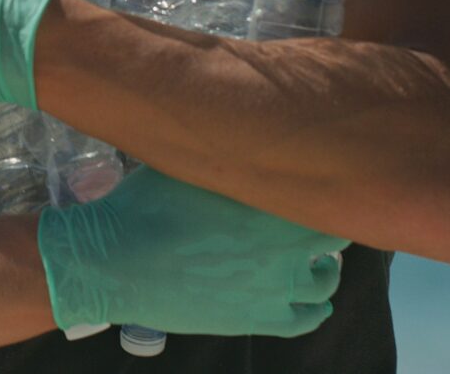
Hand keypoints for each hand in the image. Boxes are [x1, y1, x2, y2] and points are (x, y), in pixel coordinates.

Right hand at [37, 167, 346, 337]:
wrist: (116, 264)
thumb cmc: (146, 206)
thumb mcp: (187, 164)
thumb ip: (228, 155)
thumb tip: (241, 128)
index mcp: (275, 206)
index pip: (330, 199)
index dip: (328, 189)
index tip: (316, 182)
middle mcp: (288, 251)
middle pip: (334, 241)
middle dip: (325, 229)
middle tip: (308, 220)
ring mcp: (275, 291)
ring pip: (324, 283)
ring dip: (324, 270)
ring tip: (314, 262)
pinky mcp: (257, 320)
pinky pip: (306, 321)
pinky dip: (317, 310)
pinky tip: (315, 303)